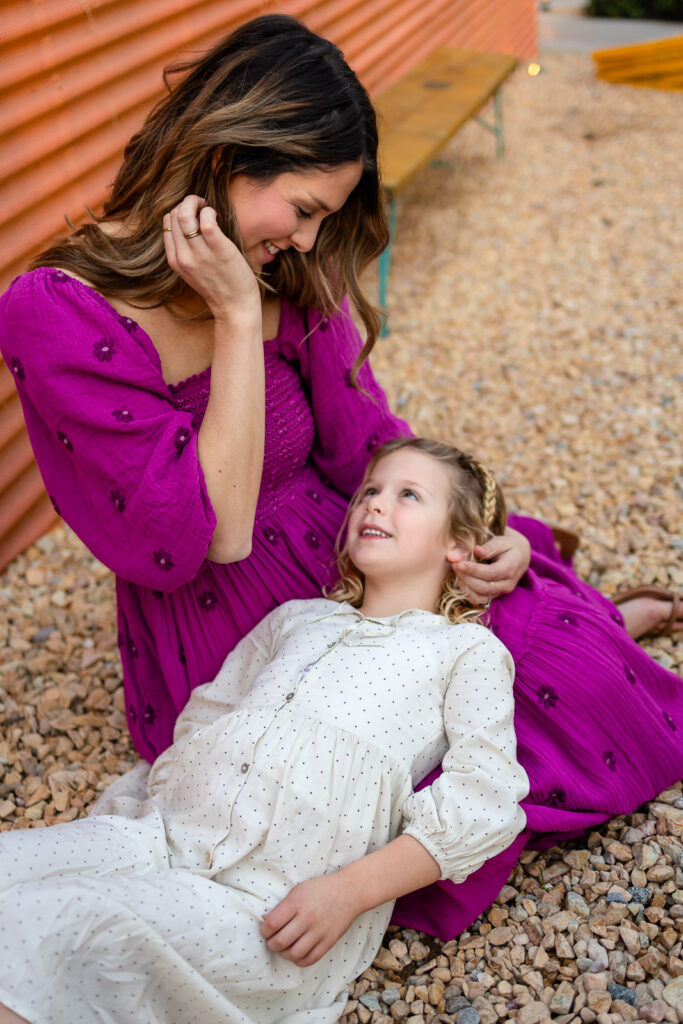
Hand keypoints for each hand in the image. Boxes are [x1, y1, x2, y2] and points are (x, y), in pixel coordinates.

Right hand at [162, 196, 260, 321]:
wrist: (235, 308)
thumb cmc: (219, 287)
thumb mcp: (192, 271)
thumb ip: (185, 250)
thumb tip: (189, 222)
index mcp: (175, 260)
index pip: (167, 222)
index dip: (180, 211)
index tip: (194, 213)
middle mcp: (183, 257)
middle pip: (174, 215)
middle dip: (187, 203)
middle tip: (202, 206)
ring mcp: (200, 254)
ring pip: (185, 215)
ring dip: (195, 203)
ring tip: (207, 207)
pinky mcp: (218, 250)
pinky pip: (207, 221)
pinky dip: (209, 211)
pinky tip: (215, 215)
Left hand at [260, 872, 360, 966]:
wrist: (349, 891)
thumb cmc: (321, 888)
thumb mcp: (299, 890)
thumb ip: (282, 906)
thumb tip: (265, 921)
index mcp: (297, 902)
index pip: (272, 924)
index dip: (264, 930)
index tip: (266, 929)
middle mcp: (307, 918)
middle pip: (280, 941)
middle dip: (271, 944)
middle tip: (272, 940)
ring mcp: (319, 931)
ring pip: (293, 954)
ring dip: (284, 954)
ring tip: (285, 947)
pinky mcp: (329, 941)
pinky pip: (310, 959)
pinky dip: (299, 960)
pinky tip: (297, 953)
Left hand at [450, 527, 529, 602]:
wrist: (520, 556)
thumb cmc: (509, 545)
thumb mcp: (502, 540)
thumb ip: (489, 546)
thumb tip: (476, 550)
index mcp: (511, 568)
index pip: (491, 573)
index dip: (473, 570)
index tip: (459, 563)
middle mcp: (507, 584)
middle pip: (483, 587)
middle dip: (466, 577)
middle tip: (453, 564)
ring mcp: (501, 592)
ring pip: (480, 596)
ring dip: (464, 586)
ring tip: (455, 571)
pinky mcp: (494, 596)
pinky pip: (479, 599)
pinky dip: (467, 592)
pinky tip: (459, 579)